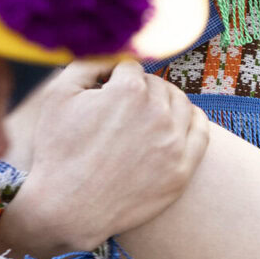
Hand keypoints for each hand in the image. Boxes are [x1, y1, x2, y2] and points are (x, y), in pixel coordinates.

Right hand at [0, 62, 211, 258]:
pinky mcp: (183, 169)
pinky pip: (201, 131)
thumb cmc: (58, 151)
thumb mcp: (58, 96)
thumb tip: (108, 50)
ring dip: (164, 103)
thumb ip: (86, 62)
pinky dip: (191, 120)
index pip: (130, 69)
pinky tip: (179, 121)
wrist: (68, 208)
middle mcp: (158, 112)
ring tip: (144, 116)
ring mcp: (174, 142)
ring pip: (180, 103)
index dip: (114, 79)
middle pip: (157, 85)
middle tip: (120, 110)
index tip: (105, 93)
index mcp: (130, 90)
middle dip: (138, 91)